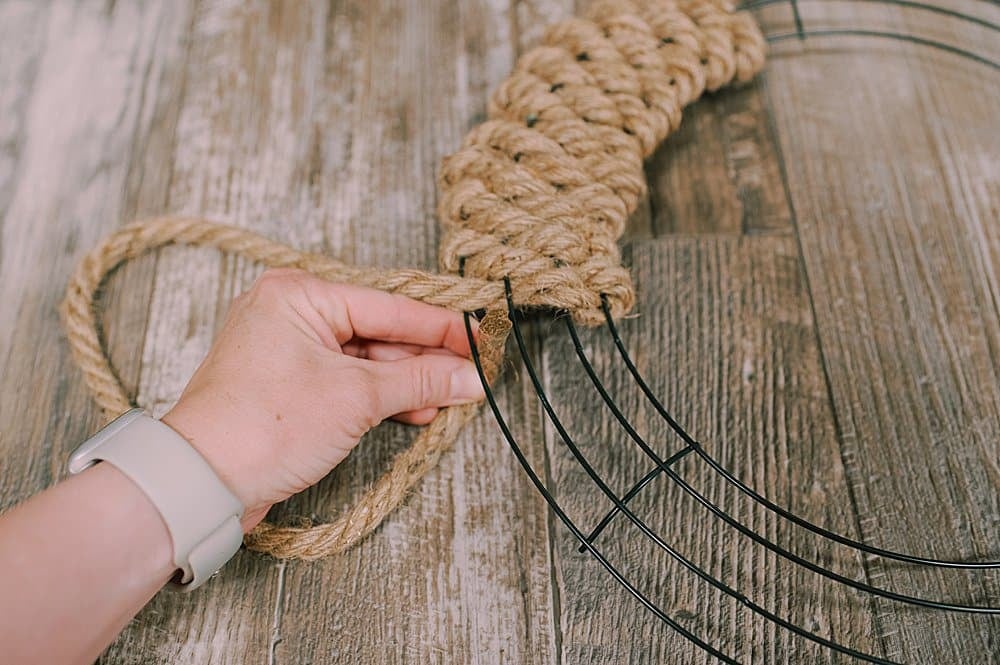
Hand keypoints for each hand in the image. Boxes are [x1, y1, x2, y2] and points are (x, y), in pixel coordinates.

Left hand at [161, 268, 483, 530]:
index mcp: (300, 294)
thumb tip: (471, 376)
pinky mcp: (286, 383)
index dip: (442, 326)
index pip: (390, 306)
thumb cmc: (265, 427)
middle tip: (473, 372)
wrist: (202, 482)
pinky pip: (345, 378)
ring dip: (406, 380)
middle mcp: (290, 311)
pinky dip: (379, 395)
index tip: (483, 338)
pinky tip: (416, 409)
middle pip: (378, 330)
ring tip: (450, 397)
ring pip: (364, 357)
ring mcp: (286, 348)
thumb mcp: (357, 398)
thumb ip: (420, 379)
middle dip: (426, 357)